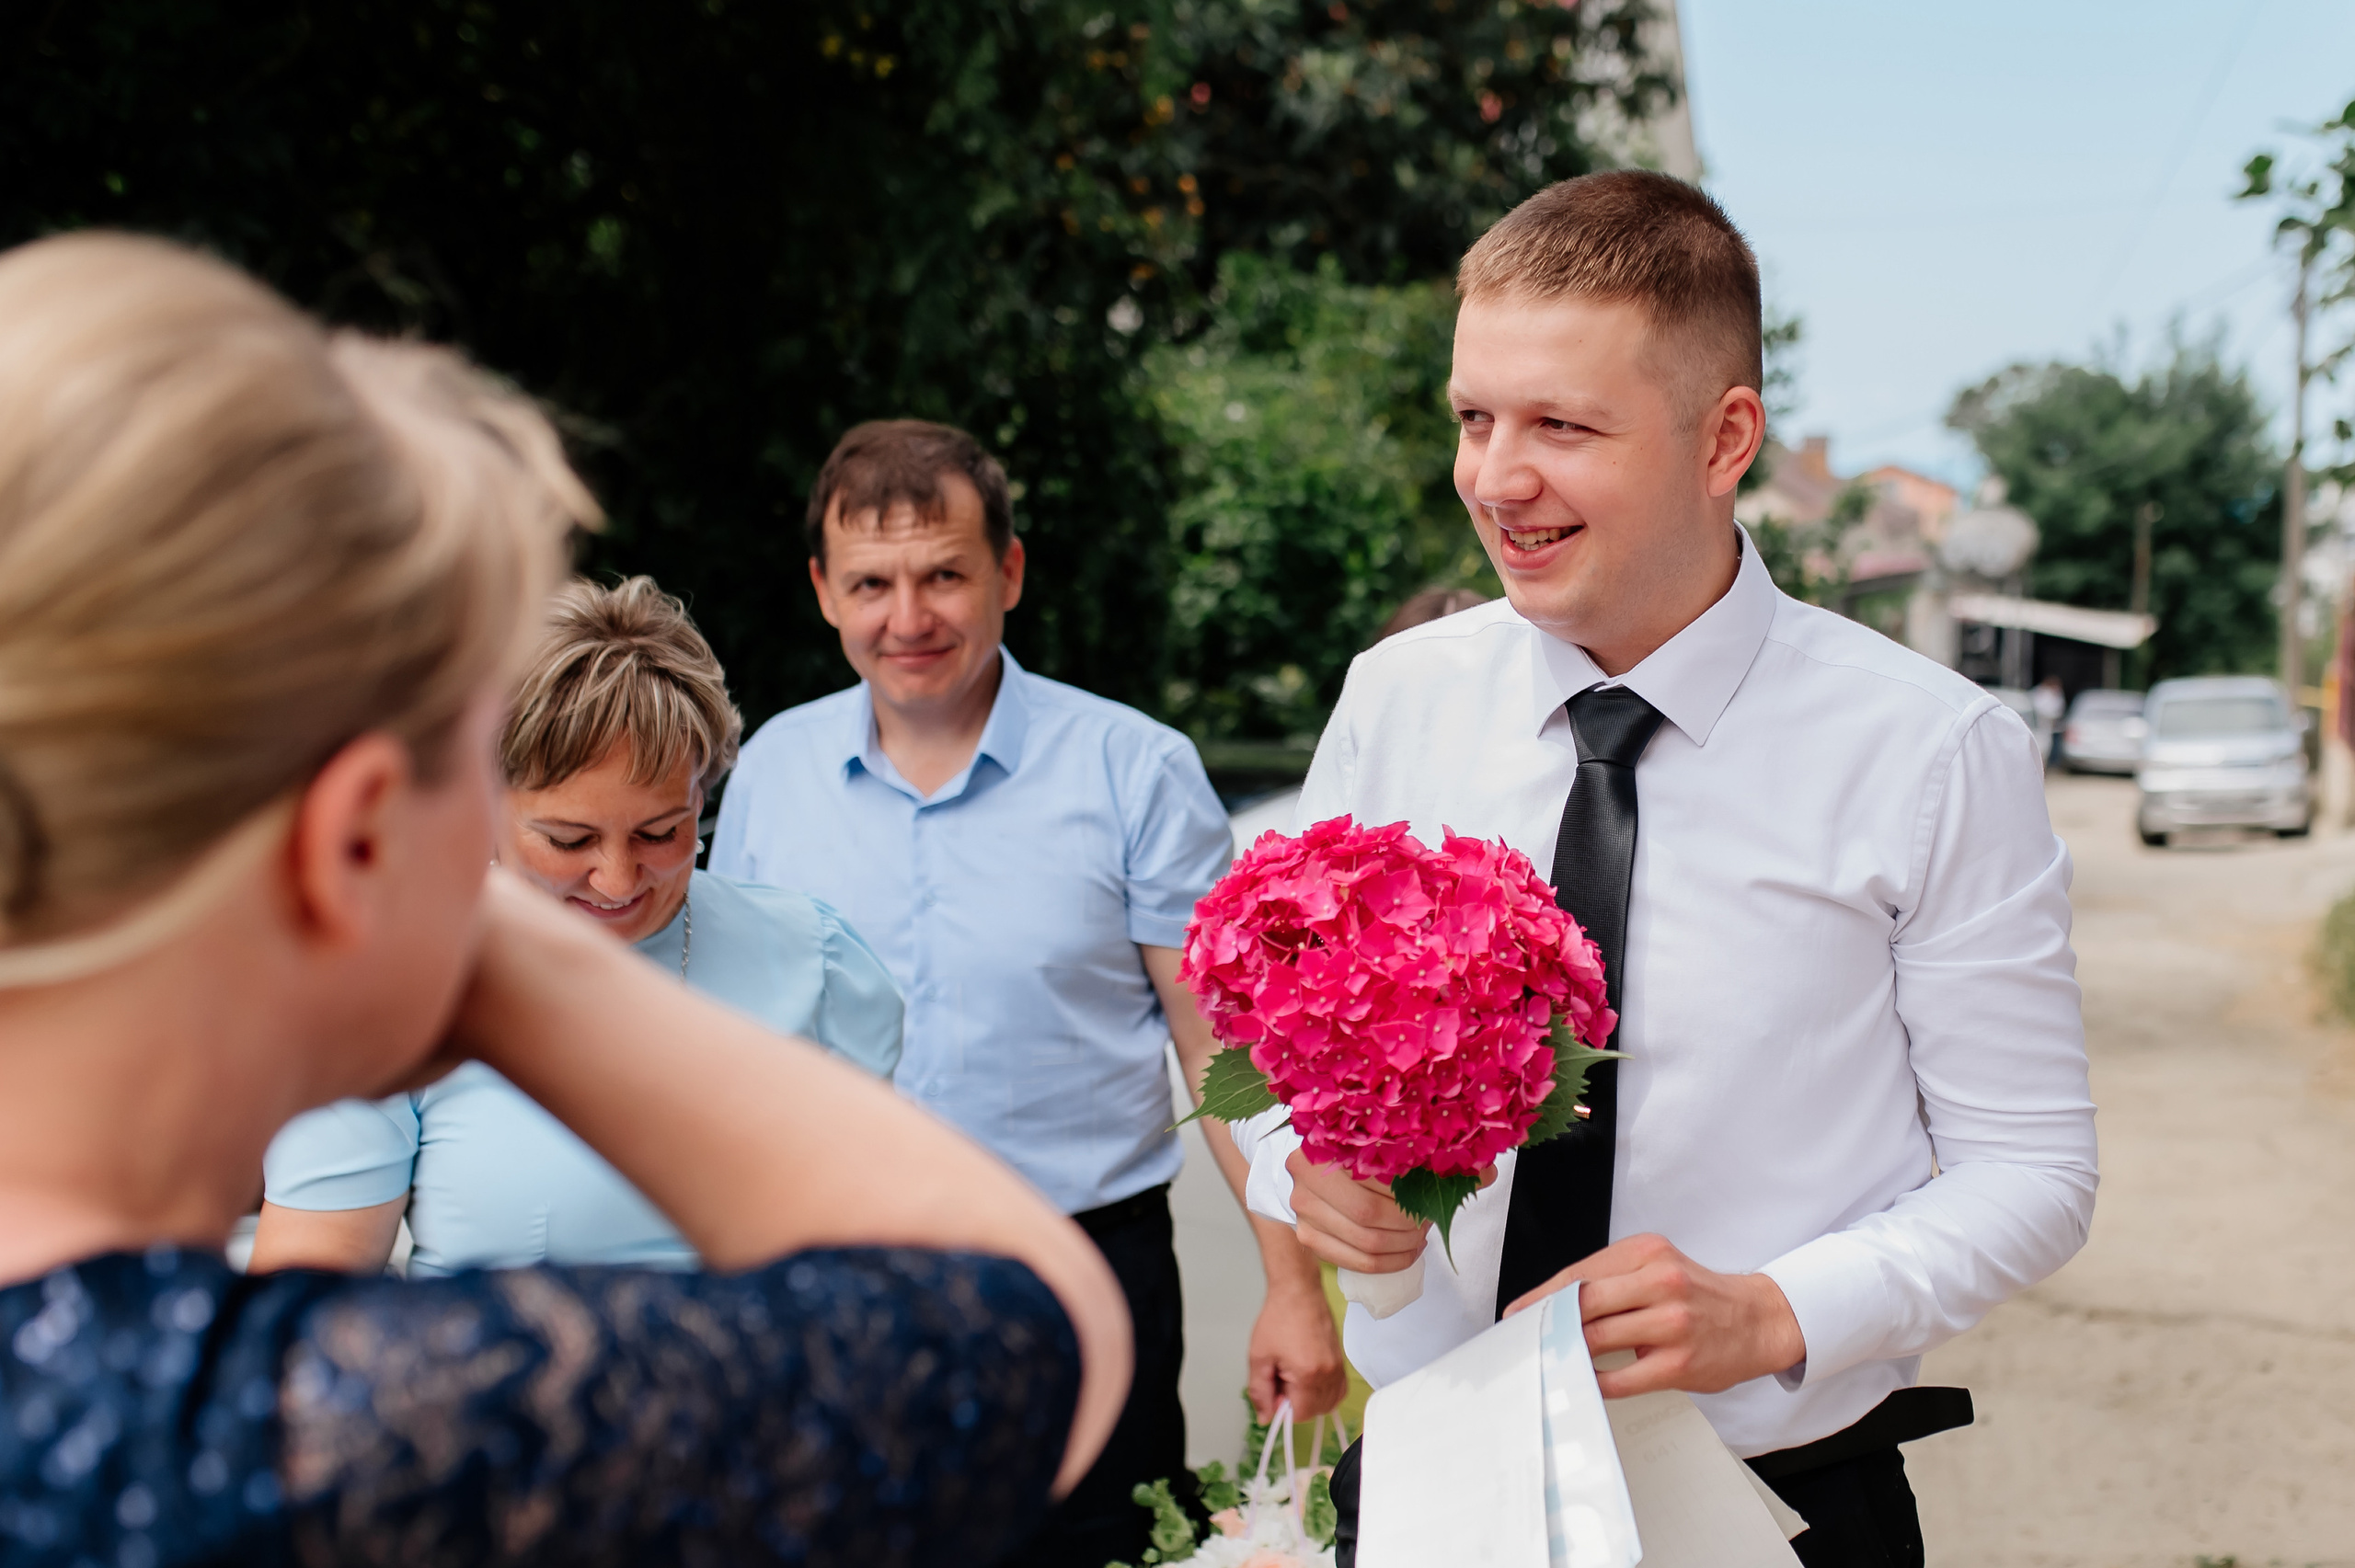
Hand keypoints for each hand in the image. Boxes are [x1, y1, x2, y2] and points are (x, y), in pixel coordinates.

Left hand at [1248, 1280, 1347, 1420]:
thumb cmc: (1278, 1318)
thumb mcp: (1259, 1358)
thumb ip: (1260, 1392)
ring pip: (1329, 1403)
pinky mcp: (1341, 1361)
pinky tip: (1308, 1379)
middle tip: (1280, 1379)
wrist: (1298, 1292)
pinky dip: (1324, 1393)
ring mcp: (1338, 1367)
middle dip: (1295, 1403)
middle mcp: (1329, 1373)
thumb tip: (1265, 1417)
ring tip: (1293, 1377)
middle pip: (1315, 1411)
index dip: (1282, 1408)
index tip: (1273, 1391)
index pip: (1300, 1414)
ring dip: (1310, 1400)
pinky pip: (1338, 1390)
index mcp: (1309, 1375)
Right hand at [1284, 1149, 1495, 1273]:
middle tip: (1429, 1219)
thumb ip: (1440, 1154)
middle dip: (1409, 1222)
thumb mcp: (1399, 1144)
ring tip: (1421, 1234)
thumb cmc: (1367, 1152)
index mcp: (1327, 1140)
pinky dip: (1389, 1263)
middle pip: (1368, 1212)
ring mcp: (1302, 1208)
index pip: (1377, 1173)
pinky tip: (1407, 1250)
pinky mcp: (1307, 1235)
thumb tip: (1487, 1170)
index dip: (1414, 1188)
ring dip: (1403, 1245)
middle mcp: (1305, 1173)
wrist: (1325, 1165)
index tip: (1437, 1192)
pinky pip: (1355, 1262)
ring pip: (1364, 1240)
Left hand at [1501, 1233, 1804, 1397]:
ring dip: (1566, 1352)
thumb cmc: (1698, 1295)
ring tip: (1546, 1359)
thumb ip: (1612, 1279)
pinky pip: (1621, 1377)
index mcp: (1648, 1252)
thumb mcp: (1658, 1267)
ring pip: (1597, 1338)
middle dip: (1546, 1323)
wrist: (1758, 1320)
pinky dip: (1595, 1380)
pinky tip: (1583, 1380)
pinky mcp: (1679, 1361)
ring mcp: (1671, 1322)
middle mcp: (1660, 1281)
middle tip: (1521, 1338)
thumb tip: (1555, 1303)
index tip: (1516, 1312)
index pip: (1580, 1273)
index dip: (1541, 1296)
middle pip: (1583, 1303)